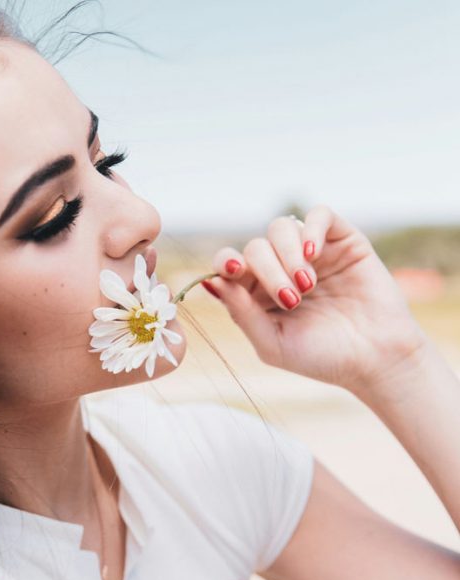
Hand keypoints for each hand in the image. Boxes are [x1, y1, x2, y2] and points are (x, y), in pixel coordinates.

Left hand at [202, 205, 427, 391]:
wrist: (375, 360)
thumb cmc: (321, 357)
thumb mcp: (272, 343)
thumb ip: (241, 313)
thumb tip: (210, 282)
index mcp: (256, 293)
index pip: (228, 265)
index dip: (225, 262)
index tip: (233, 271)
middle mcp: (279, 269)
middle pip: (254, 247)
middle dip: (267, 271)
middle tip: (291, 300)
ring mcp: (310, 253)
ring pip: (281, 228)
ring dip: (287, 254)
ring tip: (307, 285)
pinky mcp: (341, 241)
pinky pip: (318, 215)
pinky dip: (311, 228)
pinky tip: (314, 253)